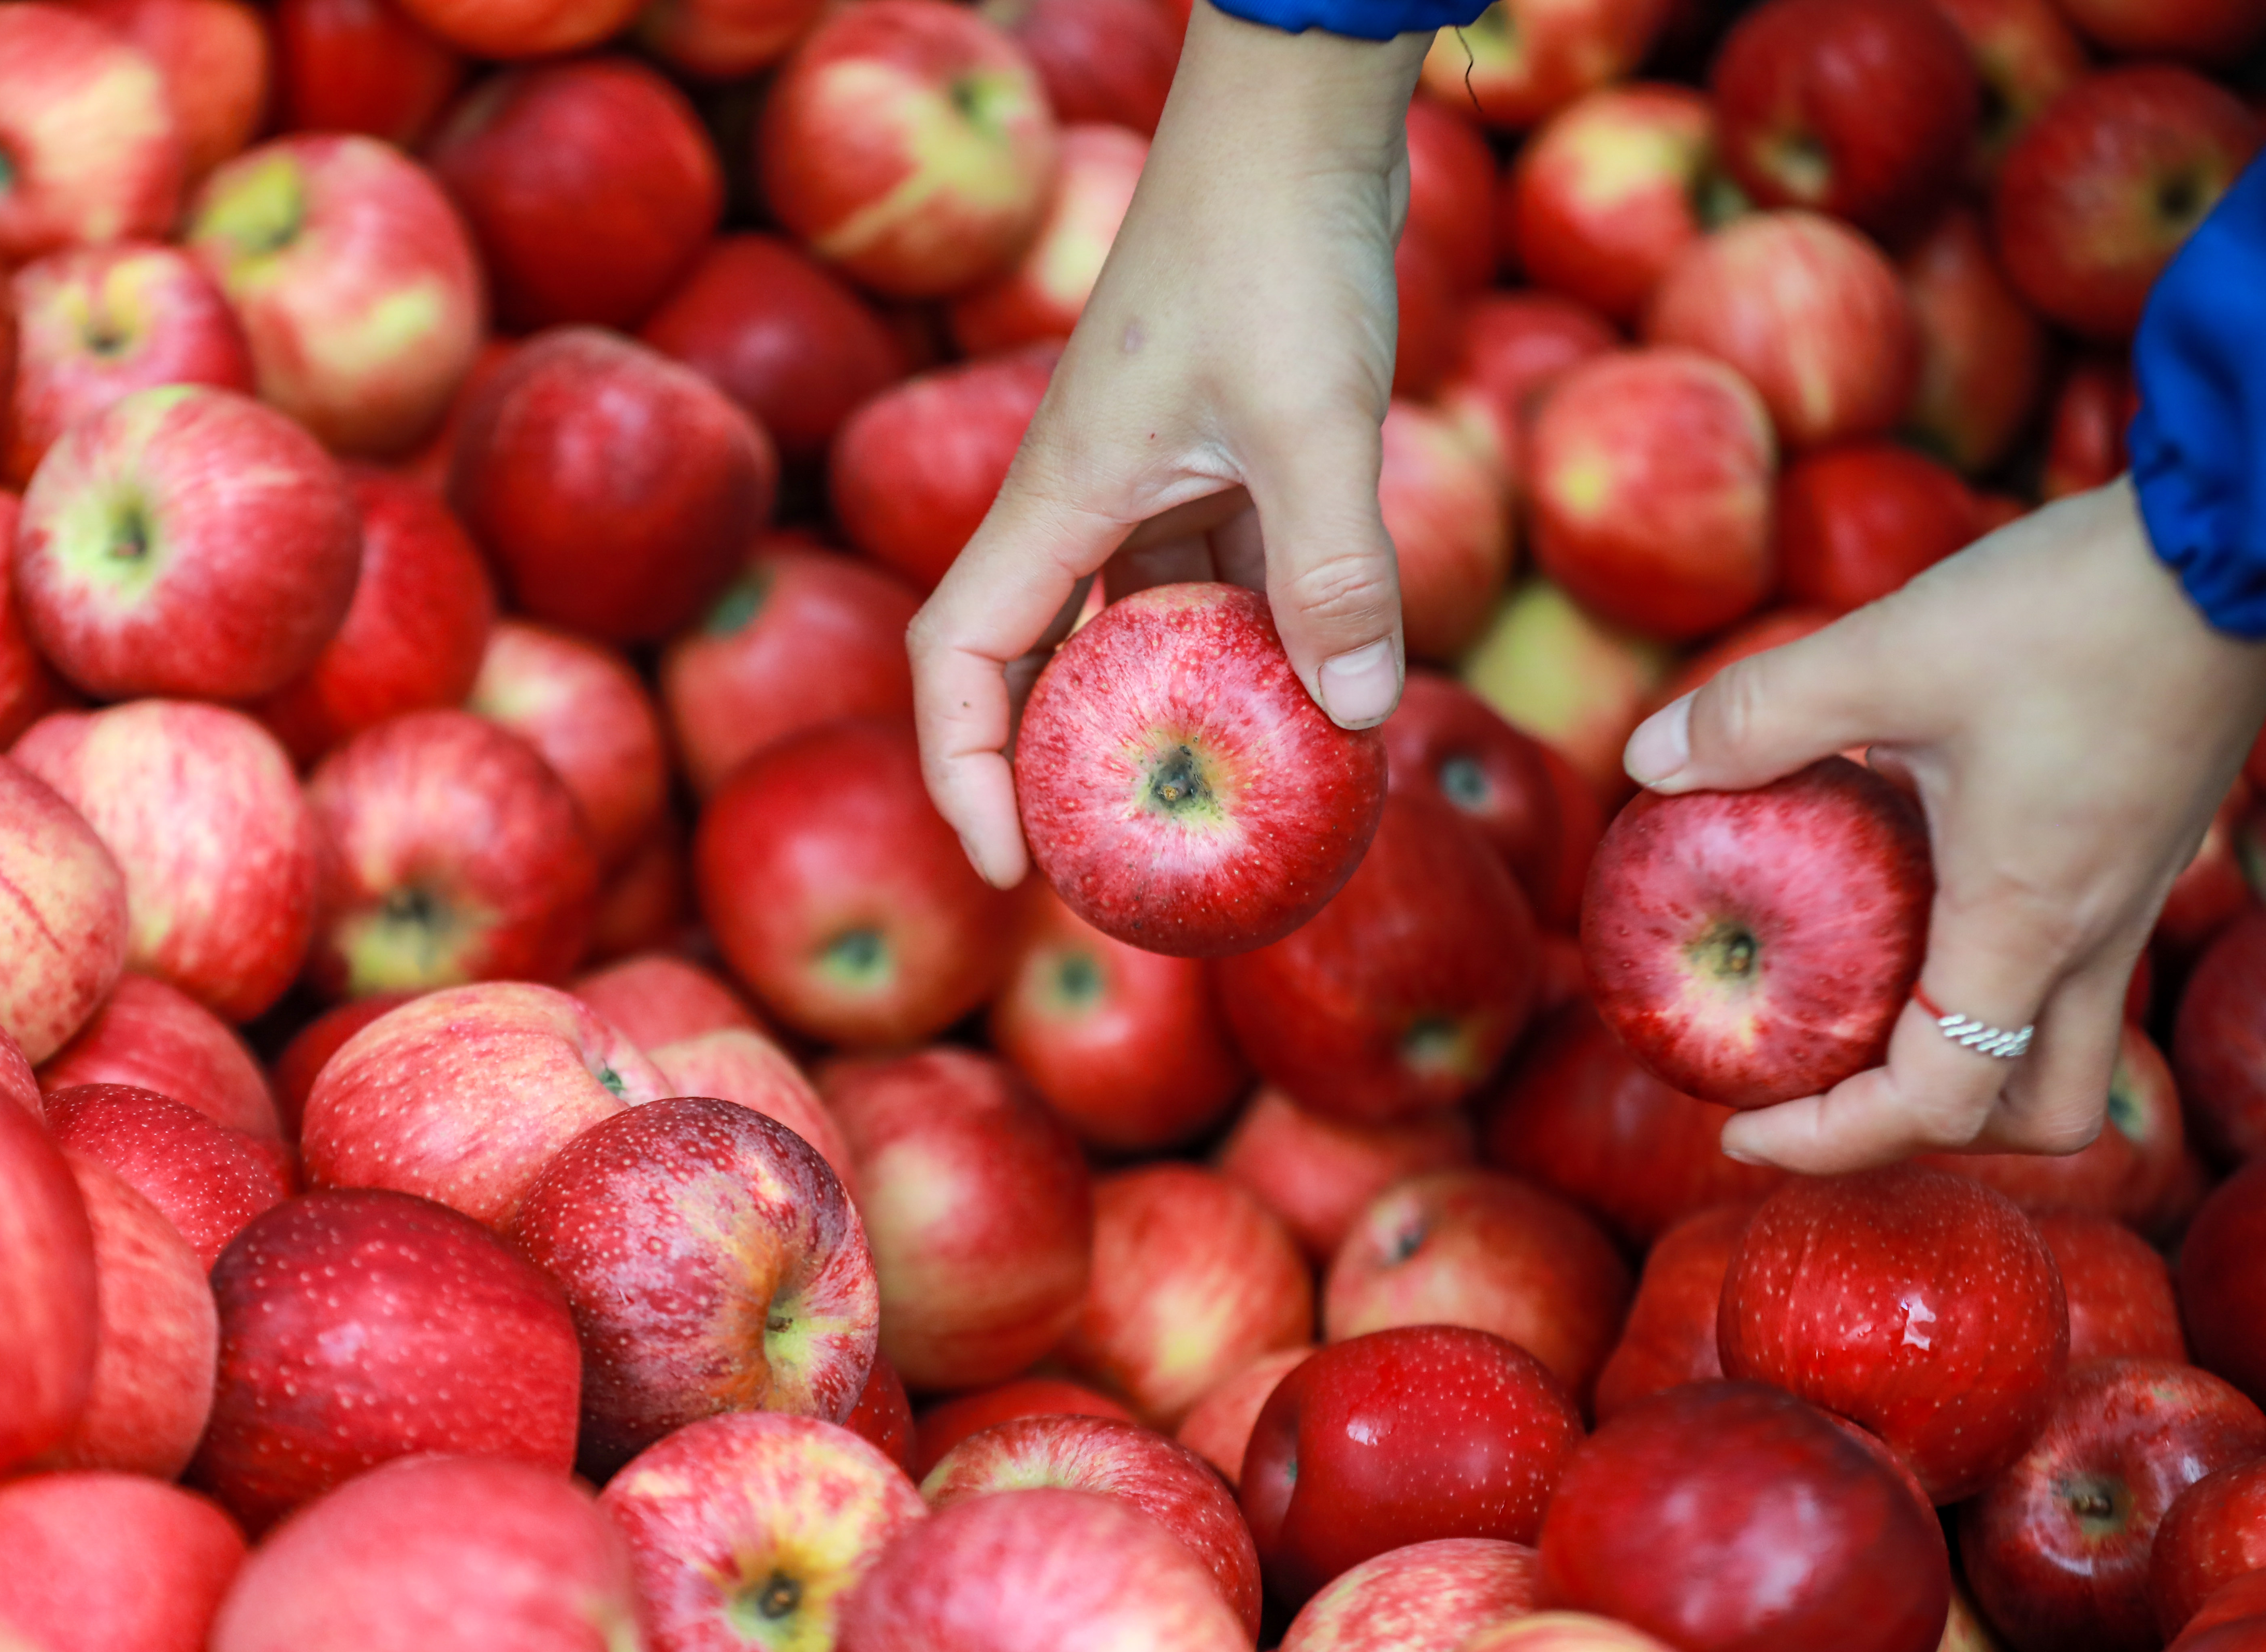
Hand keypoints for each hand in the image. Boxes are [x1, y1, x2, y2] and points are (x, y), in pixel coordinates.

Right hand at [907, 3, 1429, 886]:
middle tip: (1123, 869)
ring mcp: (1148, 483)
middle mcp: (1085, 501)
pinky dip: (1258, 644)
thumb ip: (1333, 562)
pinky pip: (1220, 585)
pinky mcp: (1216, 461)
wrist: (1296, 116)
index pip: (959, 657)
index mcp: (1058, 494)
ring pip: (1138, 633)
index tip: (1007, 868)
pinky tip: (1326, 695)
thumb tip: (1358, 714)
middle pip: (1034, 666)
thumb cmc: (1272, 237)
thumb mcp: (1313, 410)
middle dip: (1061, 774)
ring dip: (1177, 715)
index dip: (961, 769)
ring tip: (1240, 807)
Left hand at [1624, 481, 2265, 1172]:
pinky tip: (1901, 902)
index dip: (1830, 1143)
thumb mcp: (1889, 653)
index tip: (1739, 1134)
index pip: (1935, 1106)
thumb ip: (1760, 715)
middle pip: (2024, 1114)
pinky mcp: (2135, 852)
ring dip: (1958, 1064)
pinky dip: (1980, 979)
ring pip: (2058, 1049)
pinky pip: (2064, 968)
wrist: (2235, 544)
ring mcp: (2126, 898)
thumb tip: (1646, 760)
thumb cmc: (2075, 606)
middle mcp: (2090, 936)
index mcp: (2024, 924)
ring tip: (1847, 1019)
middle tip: (1803, 1091)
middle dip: (1915, 1130)